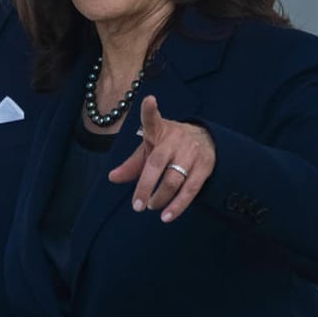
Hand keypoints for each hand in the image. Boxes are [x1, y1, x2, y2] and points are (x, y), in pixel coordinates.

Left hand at [108, 95, 215, 222]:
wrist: (205, 139)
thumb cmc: (169, 145)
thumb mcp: (150, 149)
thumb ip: (132, 164)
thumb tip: (112, 178)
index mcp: (159, 130)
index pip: (152, 119)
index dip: (150, 110)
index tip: (149, 100)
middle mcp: (176, 139)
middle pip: (157, 163)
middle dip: (145, 186)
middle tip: (136, 206)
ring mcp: (192, 152)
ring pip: (173, 180)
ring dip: (160, 198)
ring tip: (151, 206)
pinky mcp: (205, 166)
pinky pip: (190, 190)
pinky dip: (178, 206)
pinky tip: (167, 216)